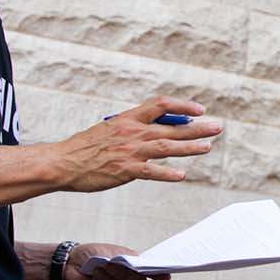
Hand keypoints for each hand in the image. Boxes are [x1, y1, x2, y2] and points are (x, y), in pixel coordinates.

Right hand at [51, 97, 220, 191]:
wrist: (62, 163)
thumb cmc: (86, 148)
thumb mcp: (110, 129)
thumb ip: (134, 128)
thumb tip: (160, 128)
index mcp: (128, 119)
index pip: (161, 105)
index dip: (183, 106)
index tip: (199, 109)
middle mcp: (132, 132)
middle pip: (171, 127)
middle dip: (197, 127)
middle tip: (217, 127)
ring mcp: (129, 151)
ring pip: (166, 147)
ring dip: (189, 147)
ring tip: (207, 146)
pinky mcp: (124, 170)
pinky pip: (151, 172)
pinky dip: (167, 173)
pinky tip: (182, 175)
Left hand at [61, 242, 166, 279]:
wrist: (71, 263)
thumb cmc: (94, 255)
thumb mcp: (114, 252)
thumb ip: (131, 259)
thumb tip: (143, 266)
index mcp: (135, 267)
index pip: (154, 273)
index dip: (160, 275)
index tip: (165, 277)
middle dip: (125, 274)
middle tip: (112, 264)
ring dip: (111, 279)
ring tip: (98, 270)